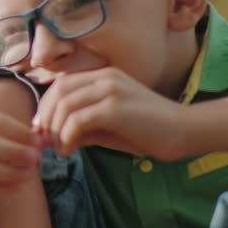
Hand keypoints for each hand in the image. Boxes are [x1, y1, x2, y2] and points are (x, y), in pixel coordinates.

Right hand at [0, 108, 40, 215]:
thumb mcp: (1, 145)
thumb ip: (22, 140)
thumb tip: (44, 137)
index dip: (18, 131)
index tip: (38, 141)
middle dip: (13, 151)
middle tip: (36, 158)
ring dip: (7, 172)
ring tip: (29, 175)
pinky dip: (0, 189)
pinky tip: (18, 188)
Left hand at [34, 68, 186, 159]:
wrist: (186, 131)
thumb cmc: (148, 131)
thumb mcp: (109, 126)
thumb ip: (83, 126)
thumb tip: (53, 137)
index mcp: (104, 76)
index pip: (61, 84)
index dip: (46, 106)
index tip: (42, 130)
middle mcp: (105, 77)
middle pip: (58, 92)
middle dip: (46, 118)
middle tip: (44, 142)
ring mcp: (110, 90)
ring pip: (65, 105)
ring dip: (55, 130)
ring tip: (58, 150)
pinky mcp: (115, 107)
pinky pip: (78, 120)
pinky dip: (66, 137)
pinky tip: (69, 150)